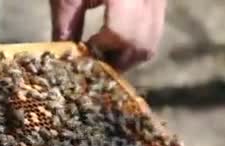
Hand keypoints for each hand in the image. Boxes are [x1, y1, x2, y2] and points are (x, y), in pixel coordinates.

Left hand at [50, 0, 166, 70]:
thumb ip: (66, 25)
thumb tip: (65, 60)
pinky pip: (153, 31)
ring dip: (124, 56)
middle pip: (140, 44)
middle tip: (90, 59)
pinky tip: (110, 39)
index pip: (121, 33)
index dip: (101, 49)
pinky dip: (133, 43)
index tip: (83, 48)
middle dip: (114, 60)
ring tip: (99, 50)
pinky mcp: (159, 0)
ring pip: (150, 42)